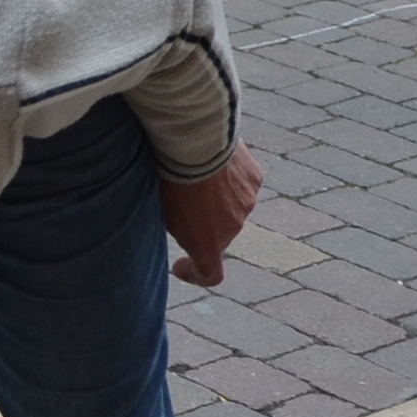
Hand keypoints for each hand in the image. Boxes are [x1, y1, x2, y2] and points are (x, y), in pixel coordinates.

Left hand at [161, 148, 264, 287]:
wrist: (194, 142)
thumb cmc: (168, 178)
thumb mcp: (162, 211)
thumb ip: (177, 227)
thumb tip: (181, 226)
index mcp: (207, 243)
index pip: (210, 275)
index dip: (195, 274)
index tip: (180, 265)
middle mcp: (232, 228)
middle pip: (218, 232)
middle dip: (202, 222)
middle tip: (181, 199)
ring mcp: (246, 203)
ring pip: (231, 206)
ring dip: (217, 197)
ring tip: (196, 173)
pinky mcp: (254, 178)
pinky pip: (242, 183)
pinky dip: (229, 177)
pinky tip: (212, 160)